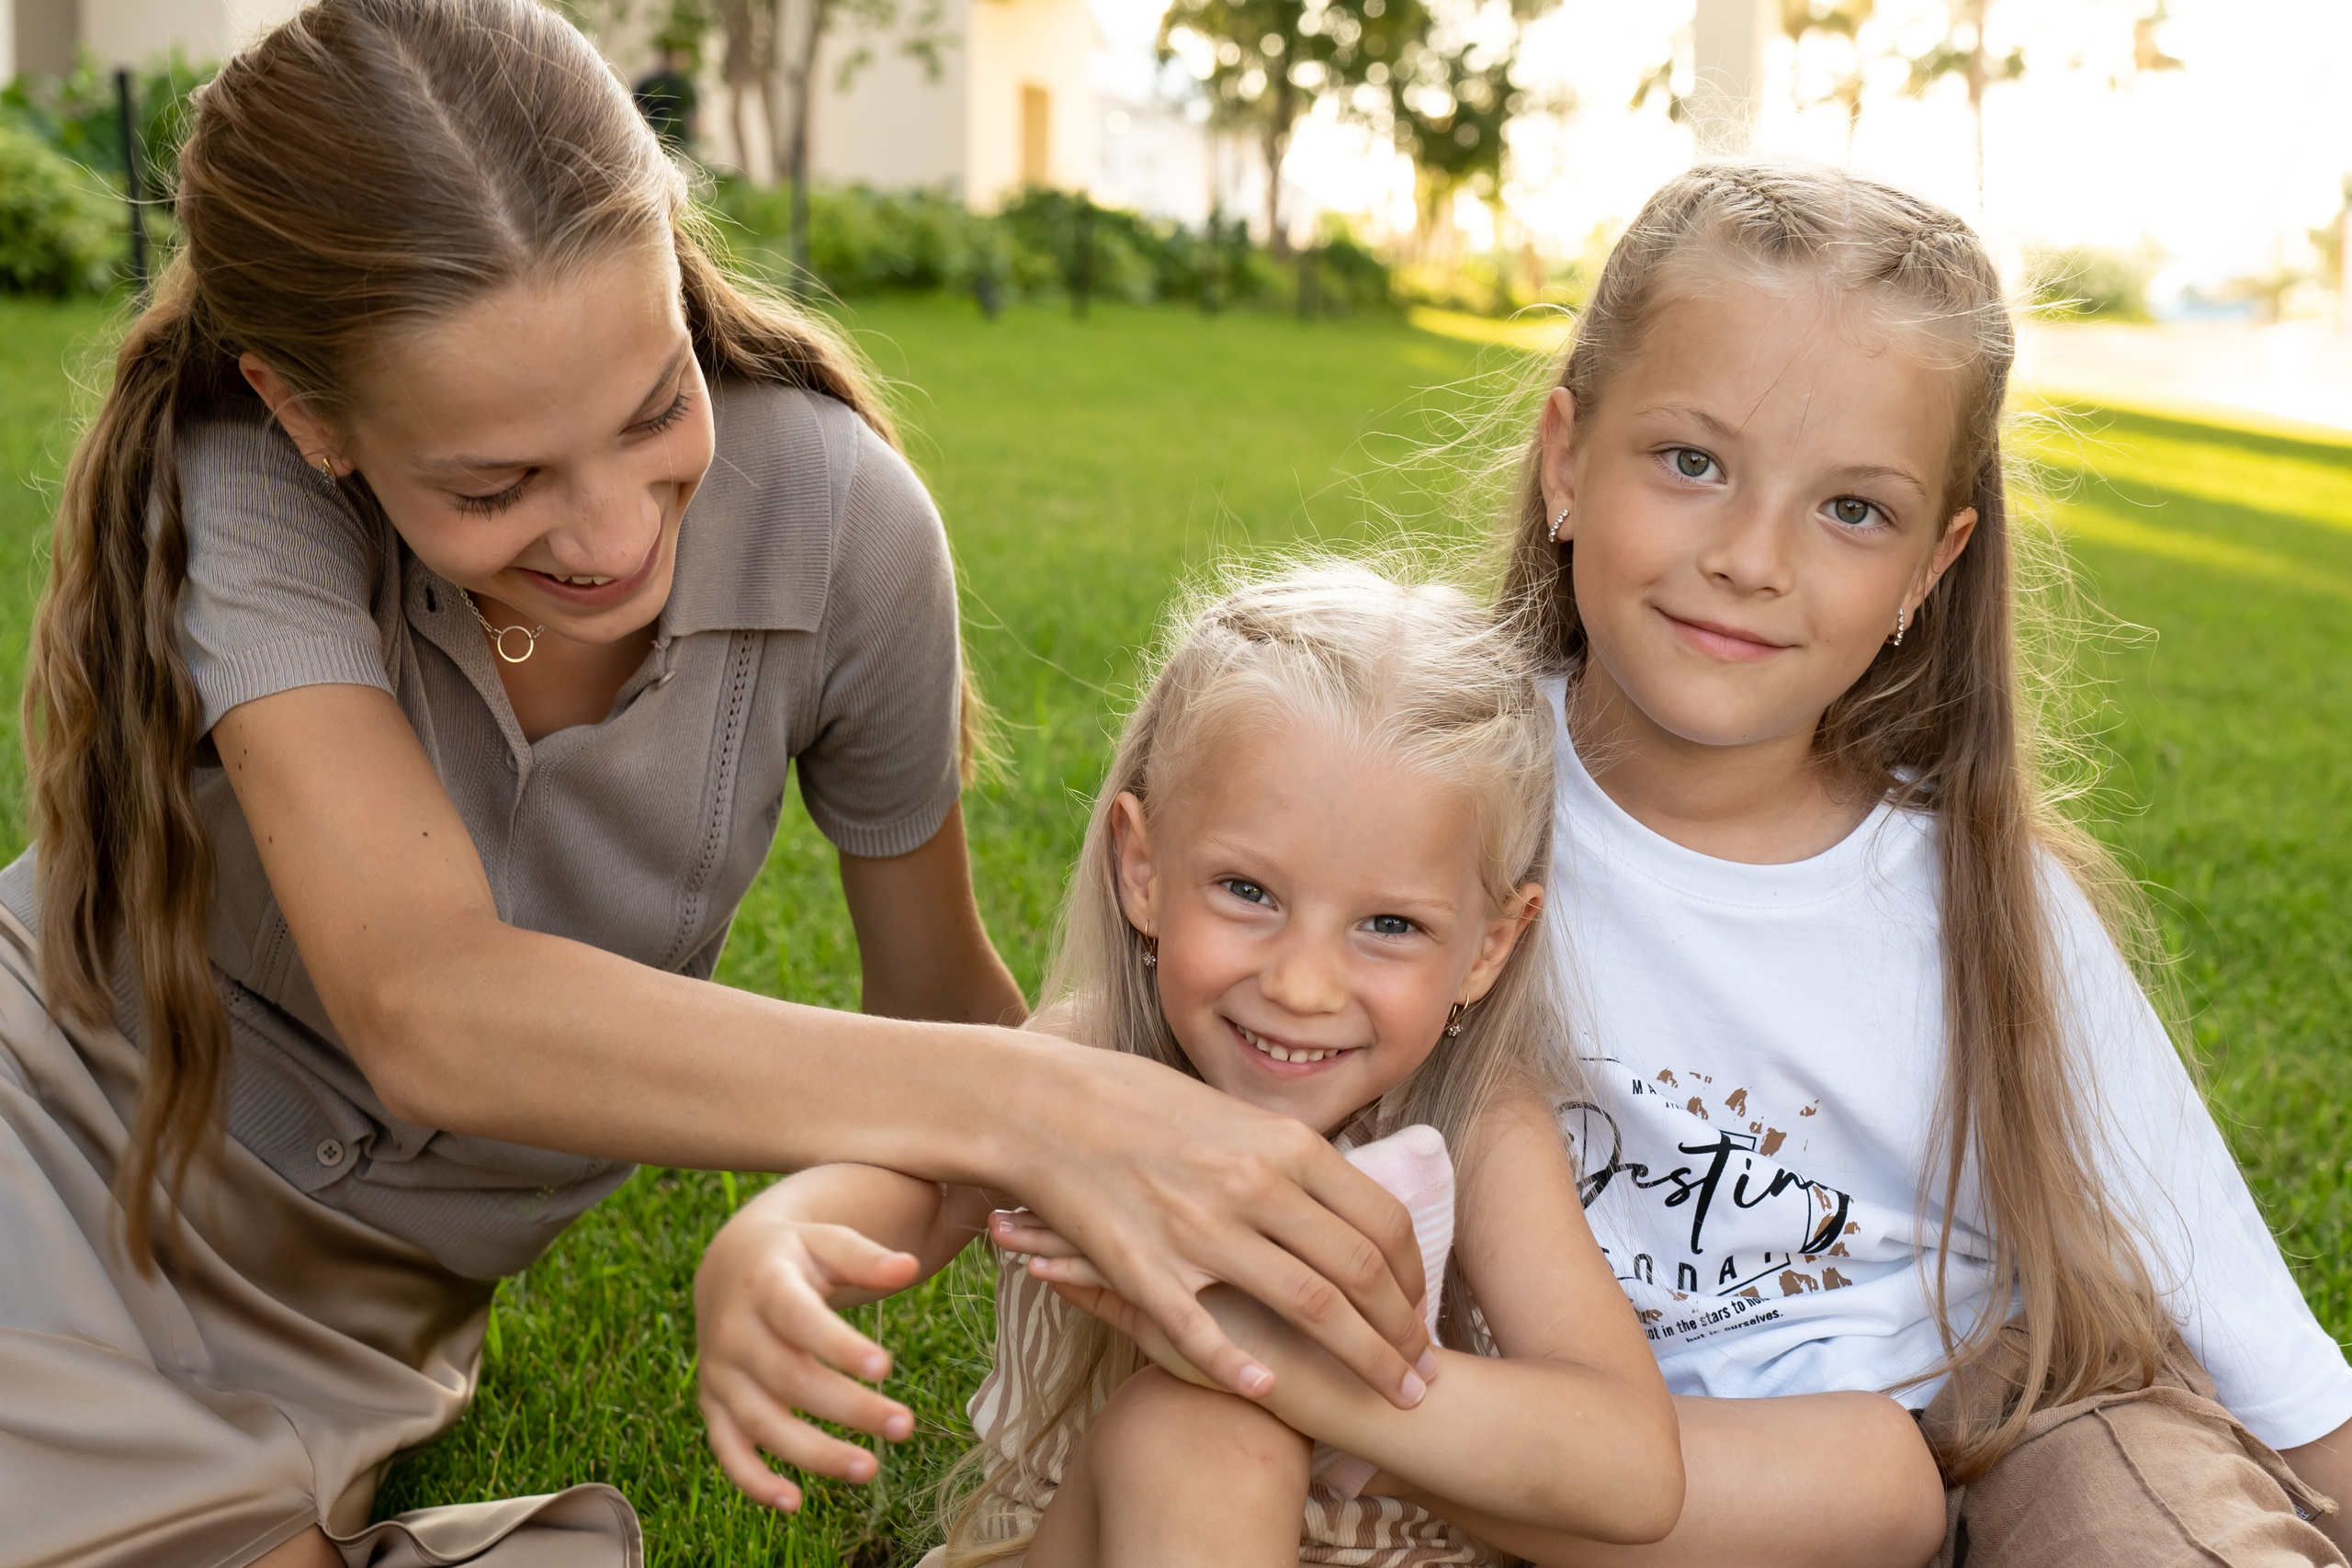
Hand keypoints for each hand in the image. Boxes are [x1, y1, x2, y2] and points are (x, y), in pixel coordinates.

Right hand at [693, 1205, 922, 1510]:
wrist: (728, 1267)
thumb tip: (909, 1267)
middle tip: (904, 1426)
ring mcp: (720, 1374)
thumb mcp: (825, 1241)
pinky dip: (754, 1482)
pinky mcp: (714, 1406)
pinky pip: (728, 1451)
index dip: (839, 1346)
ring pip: (763, 1423)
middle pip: (791, 1379)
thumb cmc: (793, 1256)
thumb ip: (864, 1258)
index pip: (800, 1319)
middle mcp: (734, 1333)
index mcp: (764, 1285)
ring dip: (815, 1453)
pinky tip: (794, 1502)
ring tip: (870, 1470)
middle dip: (849, 1408)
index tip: (886, 1368)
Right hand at [1002, 1046, 1434, 1407]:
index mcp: (1284, 1144)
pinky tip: (1272, 1393)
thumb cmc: (1138, 1102)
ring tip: (1390, 1399)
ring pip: (1308, 1306)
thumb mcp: (1235, 1115)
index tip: (1422, 1316)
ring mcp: (1201, 1226)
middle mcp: (1255, 1184)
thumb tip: (1343, 1200)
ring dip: (1361, 1361)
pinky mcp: (1146, 1265)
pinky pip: (1205, 1331)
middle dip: (1402, 1333)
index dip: (1413, 1278)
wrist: (1043, 1102)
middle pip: (1358, 1271)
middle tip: (1423, 1374)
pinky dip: (1244, 1368)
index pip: (1380, 1220)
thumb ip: (1291, 1159)